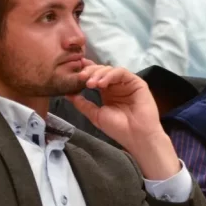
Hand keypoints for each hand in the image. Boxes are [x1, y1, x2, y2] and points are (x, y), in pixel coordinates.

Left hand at [67, 60, 179, 179]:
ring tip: (90, 84)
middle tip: (80, 78)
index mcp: (108, 92)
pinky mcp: (137, 82)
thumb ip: (83, 104)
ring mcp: (127, 83)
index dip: (86, 71)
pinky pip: (122, 73)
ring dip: (98, 74)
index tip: (74, 71)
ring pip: (111, 70)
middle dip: (90, 72)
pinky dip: (110, 75)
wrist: (136, 136)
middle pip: (102, 70)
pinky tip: (102, 83)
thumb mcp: (96, 115)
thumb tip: (68, 94)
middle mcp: (117, 86)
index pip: (96, 77)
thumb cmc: (118, 128)